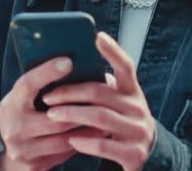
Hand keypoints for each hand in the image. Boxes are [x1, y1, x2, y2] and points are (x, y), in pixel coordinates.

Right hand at [0, 56, 107, 170]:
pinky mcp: (35, 165)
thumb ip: (40, 84)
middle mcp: (15, 127)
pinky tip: (94, 135)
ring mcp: (24, 149)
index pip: (28, 84)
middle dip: (81, 108)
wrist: (2, 146)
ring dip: (87, 129)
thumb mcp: (23, 96)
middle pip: (55, 117)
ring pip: (64, 139)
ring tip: (105, 119)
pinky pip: (64, 154)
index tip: (68, 61)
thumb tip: (70, 63)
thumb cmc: (20, 112)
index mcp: (12, 103)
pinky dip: (81, 143)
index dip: (47, 72)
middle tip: (103, 98)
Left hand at [41, 32, 155, 170]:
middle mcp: (138, 107)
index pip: (126, 65)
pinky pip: (103, 144)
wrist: (144, 154)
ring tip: (51, 115)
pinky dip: (84, 141)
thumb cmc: (119, 120)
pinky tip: (70, 139)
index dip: (113, 50)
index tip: (97, 36)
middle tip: (47, 96)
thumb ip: (99, 87)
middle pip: (100, 92)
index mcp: (132, 90)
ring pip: (99, 117)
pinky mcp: (133, 154)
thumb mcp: (116, 101)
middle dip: (70, 92)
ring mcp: (137, 131)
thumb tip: (63, 69)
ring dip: (71, 114)